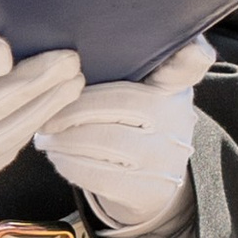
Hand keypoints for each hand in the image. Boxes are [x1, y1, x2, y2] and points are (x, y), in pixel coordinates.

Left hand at [34, 39, 211, 237]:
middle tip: (47, 112)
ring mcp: (167, 157)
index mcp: (175, 86)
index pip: (190, 63)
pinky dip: (70, 164)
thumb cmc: (131, 124)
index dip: (189, 54)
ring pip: (106, 140)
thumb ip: (131, 64)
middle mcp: (178, 119)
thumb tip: (74, 53)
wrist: (149, 185)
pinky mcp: (150, 190)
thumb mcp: (142, 90)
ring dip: (65, 138)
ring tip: (47, 133)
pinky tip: (58, 156)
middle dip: (75, 108)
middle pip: (123, 103)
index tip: (185, 47)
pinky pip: (100, 174)